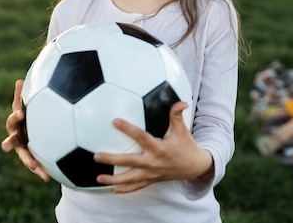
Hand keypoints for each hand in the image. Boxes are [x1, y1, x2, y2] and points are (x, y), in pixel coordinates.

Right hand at [0, 79, 49, 181]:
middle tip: (6, 146)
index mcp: (16, 123)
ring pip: (23, 156)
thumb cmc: (31, 115)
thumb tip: (19, 80)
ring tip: (33, 166)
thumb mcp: (27, 105)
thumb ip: (22, 96)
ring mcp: (23, 149)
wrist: (33, 131)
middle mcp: (16, 137)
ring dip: (28, 161)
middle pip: (11, 140)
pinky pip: (36, 165)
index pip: (13, 118)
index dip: (16, 116)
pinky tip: (48, 178)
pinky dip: (41, 171)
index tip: (21, 114)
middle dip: (9, 142)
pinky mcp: (31, 158)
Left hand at [94, 101, 212, 193]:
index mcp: (159, 148)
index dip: (128, 129)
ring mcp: (151, 174)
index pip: (141, 137)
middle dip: (112, 160)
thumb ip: (177, 115)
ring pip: (130, 179)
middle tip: (97, 155)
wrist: (195, 167)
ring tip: (99, 178)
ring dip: (113, 180)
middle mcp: (153, 163)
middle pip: (129, 162)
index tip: (115, 121)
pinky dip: (125, 189)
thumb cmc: (186, 146)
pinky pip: (136, 187)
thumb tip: (182, 102)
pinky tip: (112, 190)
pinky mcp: (152, 181)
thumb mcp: (182, 130)